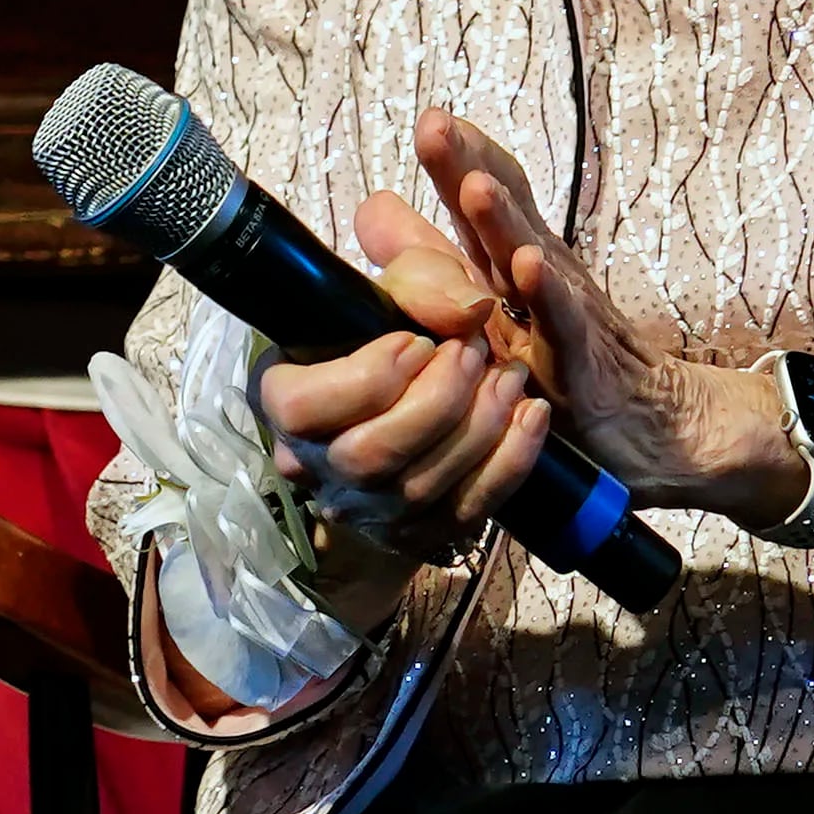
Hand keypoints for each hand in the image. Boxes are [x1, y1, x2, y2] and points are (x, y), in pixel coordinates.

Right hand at [254, 198, 548, 566]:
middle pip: (367, 456)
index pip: (302, 409)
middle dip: (437, 401)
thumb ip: (426, 281)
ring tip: (512, 375)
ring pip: (419, 489)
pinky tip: (532, 414)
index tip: (416, 341)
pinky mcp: (416, 533)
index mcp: (281, 400)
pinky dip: (510, 462)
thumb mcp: (397, 283)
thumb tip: (473, 310)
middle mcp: (313, 467)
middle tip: (475, 352)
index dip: (367, 378)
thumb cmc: (389, 326)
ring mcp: (364, 508)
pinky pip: (465, 512)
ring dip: (479, 427)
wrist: (410, 384)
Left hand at [402, 108, 798, 521]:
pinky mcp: (583, 363)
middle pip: (505, 211)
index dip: (460, 158)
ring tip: (476, 185)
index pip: (488, 196)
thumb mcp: (487, 311)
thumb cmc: (563, 363)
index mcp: (513, 260)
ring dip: (504, 222)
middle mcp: (541, 275)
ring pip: (532, 259)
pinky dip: (548, 295)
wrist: (655, 426)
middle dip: (469, 167)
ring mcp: (565, 315)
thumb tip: (369, 210)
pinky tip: (531, 268)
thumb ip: (431, 259)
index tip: (431, 120)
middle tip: (435, 126)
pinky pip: (564, 325)